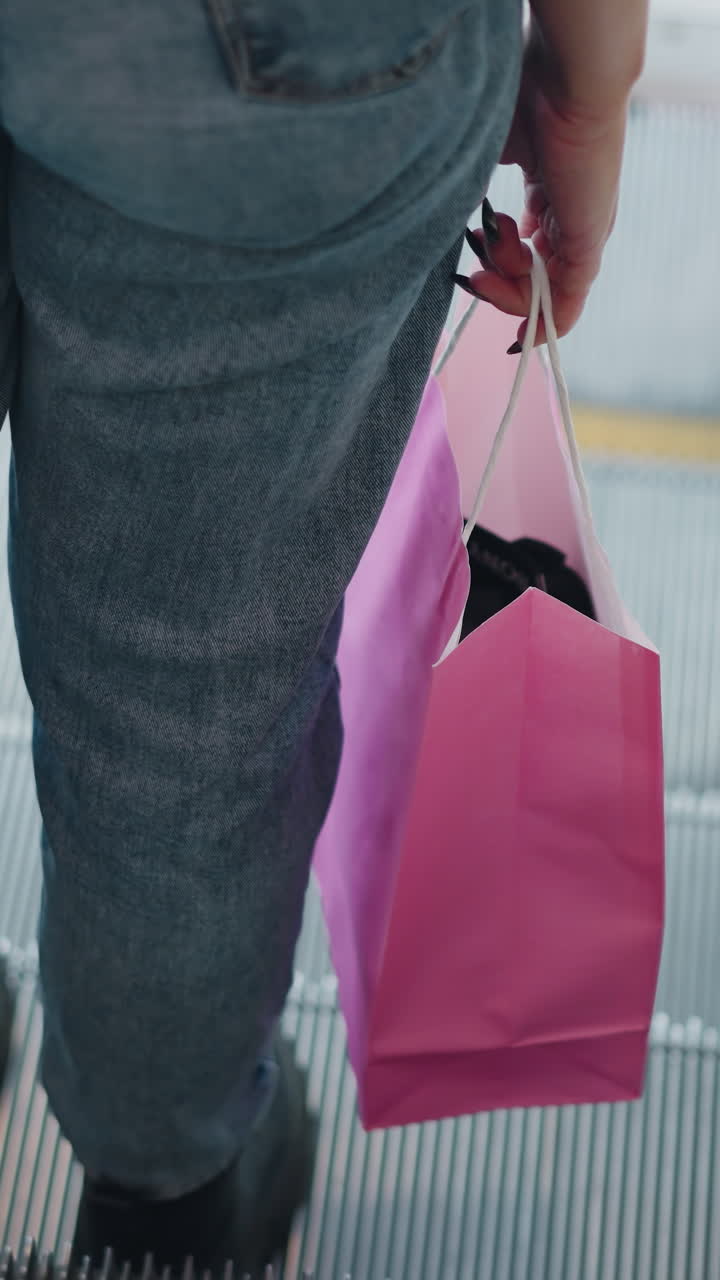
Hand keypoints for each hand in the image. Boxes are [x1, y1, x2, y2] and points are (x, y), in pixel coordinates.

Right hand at [453, 28, 630, 348]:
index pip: (526, 242)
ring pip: (539, 287)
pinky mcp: (587, 244)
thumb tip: (455, 220)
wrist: (566, 78)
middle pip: (529, 270)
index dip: (497, 264)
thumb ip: (471, 190)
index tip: (468, 269)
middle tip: (469, 269)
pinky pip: (568, 302)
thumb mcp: (485, 150)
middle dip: (492, 279)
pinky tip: (520, 338)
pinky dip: (544, 325)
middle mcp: (567, 212)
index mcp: (547, 185)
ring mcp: (579, 231)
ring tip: (485, 254)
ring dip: (503, 288)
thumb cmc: (523, 96)